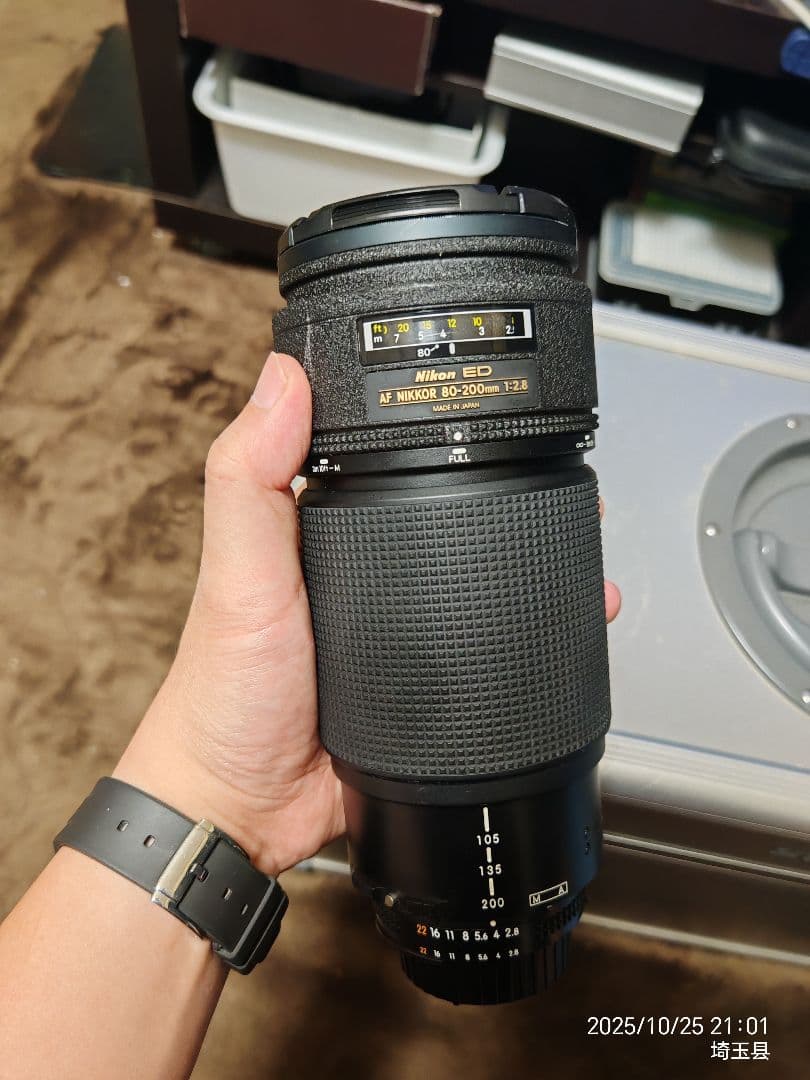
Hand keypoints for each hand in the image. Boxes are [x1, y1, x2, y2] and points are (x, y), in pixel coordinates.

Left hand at [115, 352, 620, 876]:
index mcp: (318, 531)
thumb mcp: (240, 574)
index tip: (471, 399)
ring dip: (534, 558)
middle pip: (447, 514)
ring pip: (481, 577)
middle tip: (554, 472)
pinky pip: (493, 647)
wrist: (246, 808)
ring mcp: (404, 628)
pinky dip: (534, 631)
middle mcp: (365, 573)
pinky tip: (567, 620)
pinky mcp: (431, 683)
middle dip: (507, 492)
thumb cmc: (227, 695)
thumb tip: (281, 378)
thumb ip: (251, 477)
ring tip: (580, 533)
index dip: (424, 425)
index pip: (378, 458)